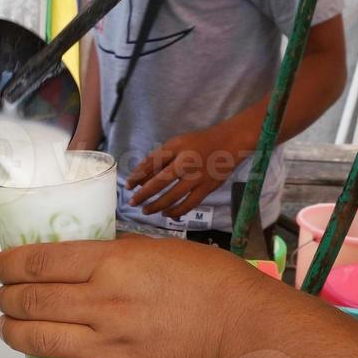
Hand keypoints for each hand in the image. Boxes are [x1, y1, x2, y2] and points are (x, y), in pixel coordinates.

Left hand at [0, 236, 286, 357]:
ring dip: (12, 331)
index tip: (2, 265)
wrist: (242, 328)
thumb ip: (115, 252)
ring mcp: (108, 346)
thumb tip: (81, 259)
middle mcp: (102, 305)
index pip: (39, 262)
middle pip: (32, 300)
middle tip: (4, 295)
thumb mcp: (157, 247)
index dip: (9, 264)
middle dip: (7, 297)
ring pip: (38, 339)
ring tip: (7, 325)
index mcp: (111, 264)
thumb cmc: (210, 280)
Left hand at [126, 120, 250, 219]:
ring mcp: (197, 178)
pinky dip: (177, 212)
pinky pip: (189, 204)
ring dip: (158, 206)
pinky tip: (168, 214)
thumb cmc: (199, 143)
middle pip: (160, 183)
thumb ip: (160, 158)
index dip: (138, 176)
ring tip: (147, 211)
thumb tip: (141, 176)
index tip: (128, 186)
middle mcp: (186, 164)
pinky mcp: (207, 189)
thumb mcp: (177, 144)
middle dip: (144, 195)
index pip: (152, 163)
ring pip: (173, 197)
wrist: (229, 143)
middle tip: (133, 203)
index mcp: (177, 150)